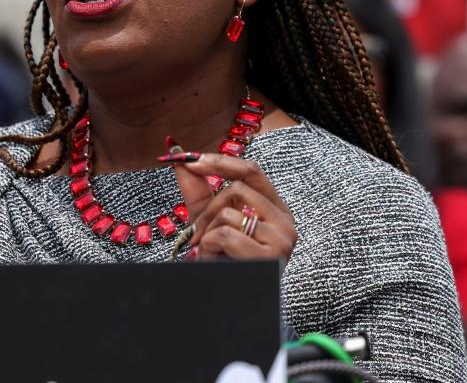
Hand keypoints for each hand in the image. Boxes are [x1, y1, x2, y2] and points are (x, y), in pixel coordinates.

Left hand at [173, 153, 296, 264]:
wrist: (233, 306)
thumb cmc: (226, 262)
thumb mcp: (210, 222)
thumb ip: (199, 191)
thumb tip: (180, 159)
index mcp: (276, 209)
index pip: (251, 171)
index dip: (220, 161)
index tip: (191, 160)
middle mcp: (285, 221)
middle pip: (237, 189)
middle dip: (207, 210)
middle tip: (197, 234)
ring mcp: (282, 239)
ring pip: (228, 212)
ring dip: (208, 234)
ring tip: (211, 253)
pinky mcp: (270, 256)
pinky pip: (226, 234)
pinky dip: (210, 247)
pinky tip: (215, 261)